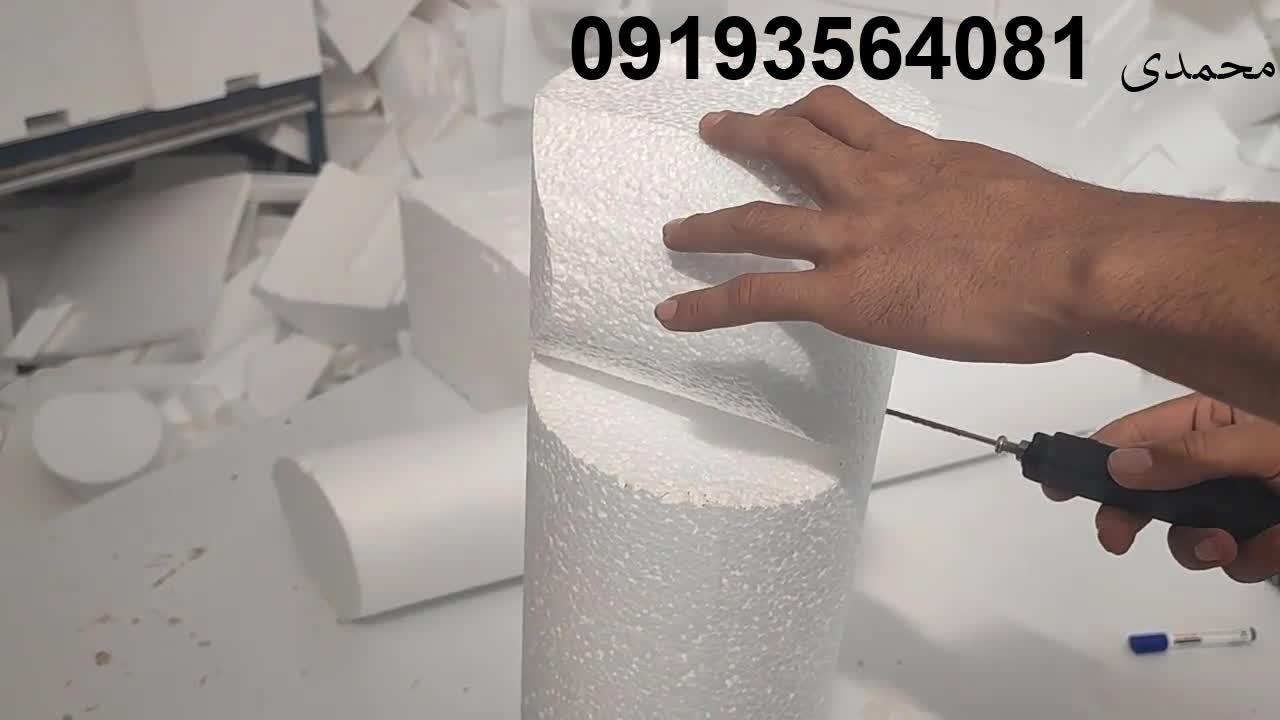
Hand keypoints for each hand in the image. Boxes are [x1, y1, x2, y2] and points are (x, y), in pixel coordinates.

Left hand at [654, 85, 1137, 362]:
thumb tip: (982, 231)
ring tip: (676, 230)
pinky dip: (707, 304)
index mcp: (917, 158)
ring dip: (707, 224)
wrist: (1071, 263)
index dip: (810, 112)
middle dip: (750, 135)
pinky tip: (675, 312)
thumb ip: (976, 204)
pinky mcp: (841, 293)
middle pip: (791, 146)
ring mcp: (849, 236)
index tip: (794, 113)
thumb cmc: (1064, 234)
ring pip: (755, 219)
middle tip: (720, 130)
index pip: (848, 118)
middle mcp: (871, 185)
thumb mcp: (1013, 195)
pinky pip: (755, 295)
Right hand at [1046, 393, 1279, 581]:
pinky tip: (1273, 544)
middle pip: (1147, 490)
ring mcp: (1237, 500)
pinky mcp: (1260, 535)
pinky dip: (1252, 560)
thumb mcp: (1256, 441)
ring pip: (1187, 533)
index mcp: (1209, 419)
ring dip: (1201, 547)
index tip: (1057, 486)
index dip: (1091, 458)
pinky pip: (1234, 559)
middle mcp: (1215, 459)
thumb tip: (1119, 466)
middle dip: (1133, 517)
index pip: (1135, 436)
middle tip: (1116, 539)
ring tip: (1230, 545)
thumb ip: (1190, 456)